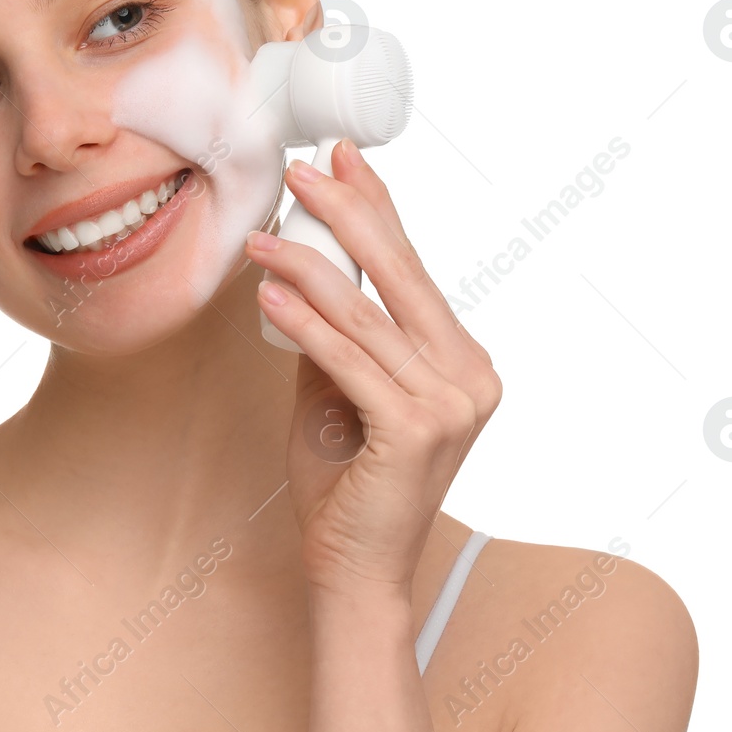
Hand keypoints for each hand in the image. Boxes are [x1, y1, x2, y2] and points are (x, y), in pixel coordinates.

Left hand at [245, 139, 501, 608]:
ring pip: (366, 314)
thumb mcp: (339, 393)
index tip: (346, 159)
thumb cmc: (347, 486)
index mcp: (462, 361)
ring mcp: (452, 401)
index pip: (414, 270)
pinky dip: (306, 324)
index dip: (379, 209)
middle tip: (306, 168)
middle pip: (401, 274)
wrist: (356, 572)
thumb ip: (336, 335)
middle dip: (348, 213)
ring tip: (260, 238)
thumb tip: (301, 271)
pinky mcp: (418, 428)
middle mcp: (470, 374)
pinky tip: (271, 295)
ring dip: (305, 268)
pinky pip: (349, 359)